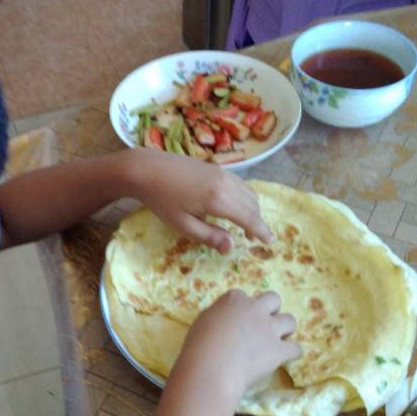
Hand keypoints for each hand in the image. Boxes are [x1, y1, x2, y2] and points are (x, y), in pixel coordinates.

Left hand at [126, 148, 271, 252]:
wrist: (147, 168)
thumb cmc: (161, 200)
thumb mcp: (183, 224)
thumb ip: (209, 236)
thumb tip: (232, 248)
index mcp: (218, 200)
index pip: (249, 218)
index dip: (261, 231)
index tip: (270, 242)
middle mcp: (226, 184)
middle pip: (252, 205)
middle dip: (257, 221)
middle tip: (254, 237)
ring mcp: (222, 173)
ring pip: (249, 192)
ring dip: (252, 208)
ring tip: (245, 224)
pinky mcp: (217, 167)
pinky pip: (240, 183)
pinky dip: (244, 197)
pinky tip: (234, 206)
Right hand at [181, 289, 300, 396]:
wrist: (212, 367)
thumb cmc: (198, 345)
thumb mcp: (203, 321)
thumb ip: (218, 317)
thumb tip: (224, 322)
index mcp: (234, 300)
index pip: (243, 296)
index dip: (242, 308)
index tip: (238, 319)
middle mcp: (255, 309)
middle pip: (273, 299)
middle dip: (271, 309)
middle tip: (263, 324)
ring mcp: (270, 329)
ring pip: (290, 320)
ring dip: (285, 329)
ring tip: (278, 340)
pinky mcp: (279, 350)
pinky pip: (296, 348)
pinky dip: (292, 352)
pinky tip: (286, 358)